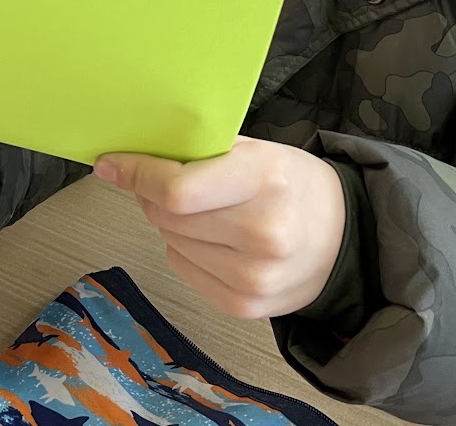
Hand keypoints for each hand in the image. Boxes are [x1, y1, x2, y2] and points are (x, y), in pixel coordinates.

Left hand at [95, 138, 345, 319]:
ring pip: (171, 242)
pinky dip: (185, 249)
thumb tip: (138, 156)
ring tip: (201, 211)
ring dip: (170, 223)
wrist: (343, 239)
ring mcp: (254, 276)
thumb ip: (205, 151)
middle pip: (169, 216)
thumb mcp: (260, 150)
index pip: (179, 189)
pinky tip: (212, 239)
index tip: (112, 164)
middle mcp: (263, 233)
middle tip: (164, 182)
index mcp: (266, 180)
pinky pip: (184, 268)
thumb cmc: (293, 185)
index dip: (138, 175)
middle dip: (153, 195)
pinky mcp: (245, 305)